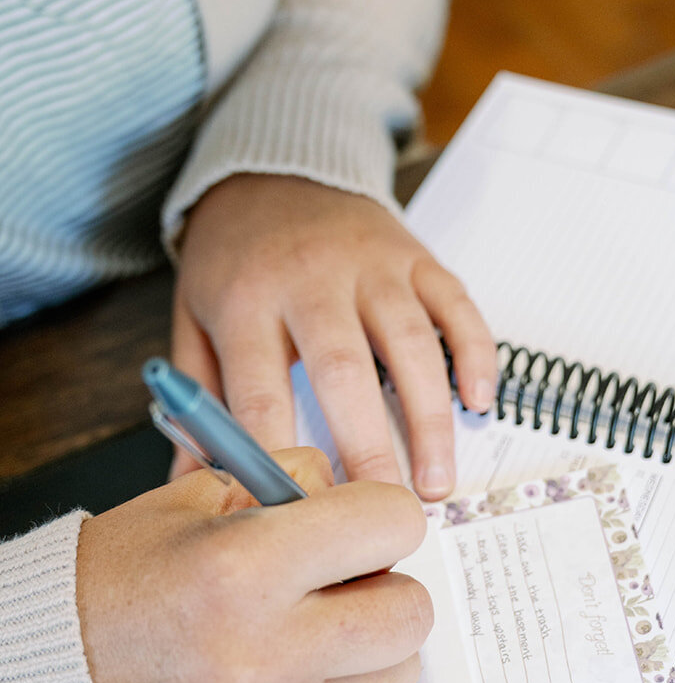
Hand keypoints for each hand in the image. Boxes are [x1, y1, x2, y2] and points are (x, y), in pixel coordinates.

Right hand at [76, 448, 431, 682]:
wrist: (52, 675)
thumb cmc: (120, 582)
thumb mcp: (197, 499)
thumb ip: (291, 484)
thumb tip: (360, 498)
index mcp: (245, 569)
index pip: (393, 524)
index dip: (380, 514)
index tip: (360, 521)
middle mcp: (268, 654)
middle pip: (411, 610)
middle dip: (384, 583)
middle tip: (341, 579)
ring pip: (397, 672)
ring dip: (369, 644)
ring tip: (313, 628)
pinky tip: (285, 673)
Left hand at [172, 175, 497, 498]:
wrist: (273, 168)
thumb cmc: (235, 259)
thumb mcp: (194, 319)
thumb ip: (198, 402)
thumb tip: (188, 484)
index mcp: (247, 300)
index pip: (260, 389)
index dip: (279, 455)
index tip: (297, 514)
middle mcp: (313, 278)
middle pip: (343, 370)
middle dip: (368, 448)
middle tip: (382, 511)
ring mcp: (372, 265)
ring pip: (411, 343)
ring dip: (429, 418)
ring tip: (436, 482)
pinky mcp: (416, 257)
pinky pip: (456, 306)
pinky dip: (474, 355)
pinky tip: (477, 404)